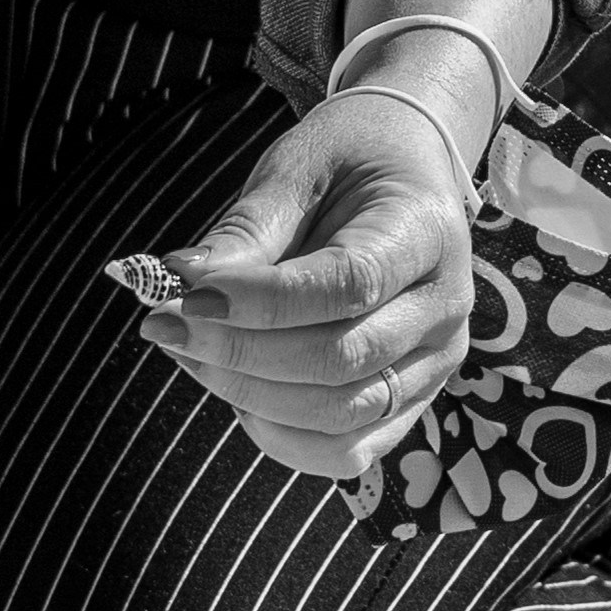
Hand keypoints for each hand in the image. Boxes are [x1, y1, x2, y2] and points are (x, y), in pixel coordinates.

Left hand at [134, 90, 477, 480]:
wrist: (402, 167)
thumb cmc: (344, 160)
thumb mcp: (295, 169)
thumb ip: (248, 231)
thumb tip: (185, 284)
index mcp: (427, 230)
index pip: (349, 285)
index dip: (261, 302)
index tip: (186, 294)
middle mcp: (446, 307)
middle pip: (343, 360)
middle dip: (240, 351)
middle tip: (164, 324)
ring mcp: (435, 363)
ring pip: (342, 415)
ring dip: (250, 393)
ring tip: (189, 349)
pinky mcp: (411, 402)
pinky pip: (347, 450)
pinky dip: (281, 434)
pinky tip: (236, 389)